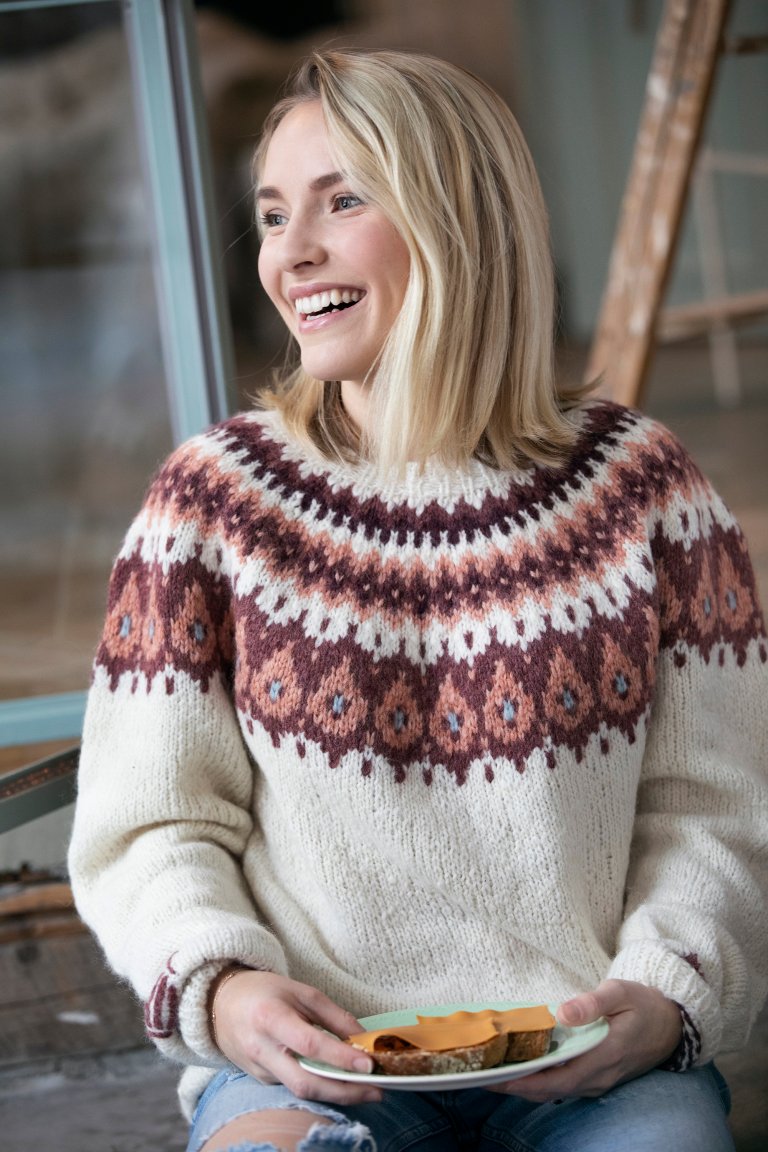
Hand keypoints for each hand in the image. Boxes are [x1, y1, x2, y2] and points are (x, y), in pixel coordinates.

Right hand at [209, 969, 382, 1104]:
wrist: (221, 1003)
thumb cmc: (264, 991)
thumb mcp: (301, 990)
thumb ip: (333, 1015)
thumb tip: (363, 1038)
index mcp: (271, 1018)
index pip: (309, 1045)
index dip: (340, 1057)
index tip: (369, 1064)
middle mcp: (262, 1049)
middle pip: (305, 1082)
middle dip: (344, 1091)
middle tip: (376, 1090)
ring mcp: (259, 1069)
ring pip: (301, 1091)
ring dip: (337, 1095)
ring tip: (368, 1091)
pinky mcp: (261, 1080)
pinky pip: (294, 1088)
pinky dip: (321, 1088)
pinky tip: (342, 1084)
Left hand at [491, 979, 681, 1100]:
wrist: (674, 1024)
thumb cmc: (645, 1005)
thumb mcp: (621, 993)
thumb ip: (593, 1003)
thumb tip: (562, 1013)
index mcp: (603, 1057)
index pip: (556, 1081)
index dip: (523, 1083)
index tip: (495, 1077)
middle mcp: (598, 1077)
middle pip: (549, 1091)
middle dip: (515, 1086)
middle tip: (481, 1074)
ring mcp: (599, 1081)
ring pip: (556, 1091)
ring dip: (526, 1085)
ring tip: (495, 1070)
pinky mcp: (599, 1077)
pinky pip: (565, 1085)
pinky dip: (541, 1080)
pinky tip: (525, 1065)